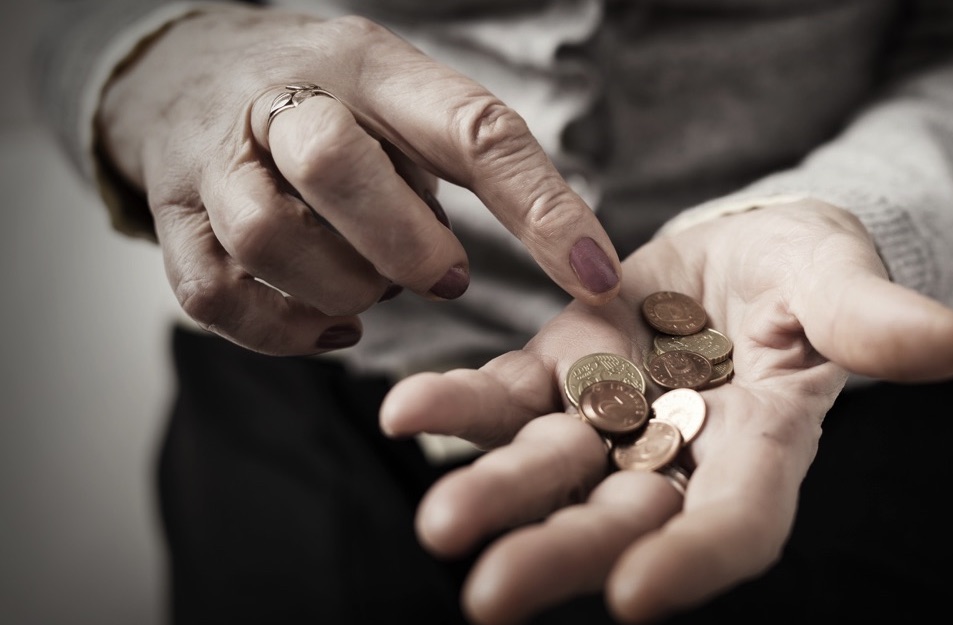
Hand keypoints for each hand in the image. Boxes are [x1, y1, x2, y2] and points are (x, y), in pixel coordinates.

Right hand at [99, 6, 619, 354]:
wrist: (185, 74)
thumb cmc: (329, 98)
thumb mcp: (403, 96)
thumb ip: (466, 157)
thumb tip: (561, 258)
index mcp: (369, 65)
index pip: (469, 127)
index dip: (539, 208)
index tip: (596, 277)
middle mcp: (281, 101)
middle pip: (333, 163)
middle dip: (404, 243)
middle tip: (444, 276)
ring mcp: (213, 160)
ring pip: (268, 238)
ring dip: (342, 288)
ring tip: (375, 289)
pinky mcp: (172, 219)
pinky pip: (216, 295)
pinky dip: (284, 330)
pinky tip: (330, 322)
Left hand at [380, 199, 952, 623]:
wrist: (745, 248)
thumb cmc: (811, 270)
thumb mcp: (843, 281)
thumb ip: (875, 321)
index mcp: (764, 441)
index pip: (737, 519)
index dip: (694, 558)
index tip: (637, 597)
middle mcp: (682, 451)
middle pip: (624, 517)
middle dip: (562, 553)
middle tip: (489, 595)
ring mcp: (615, 415)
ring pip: (554, 468)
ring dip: (494, 492)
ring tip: (437, 522)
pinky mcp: (562, 372)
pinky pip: (508, 396)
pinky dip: (459, 406)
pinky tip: (406, 413)